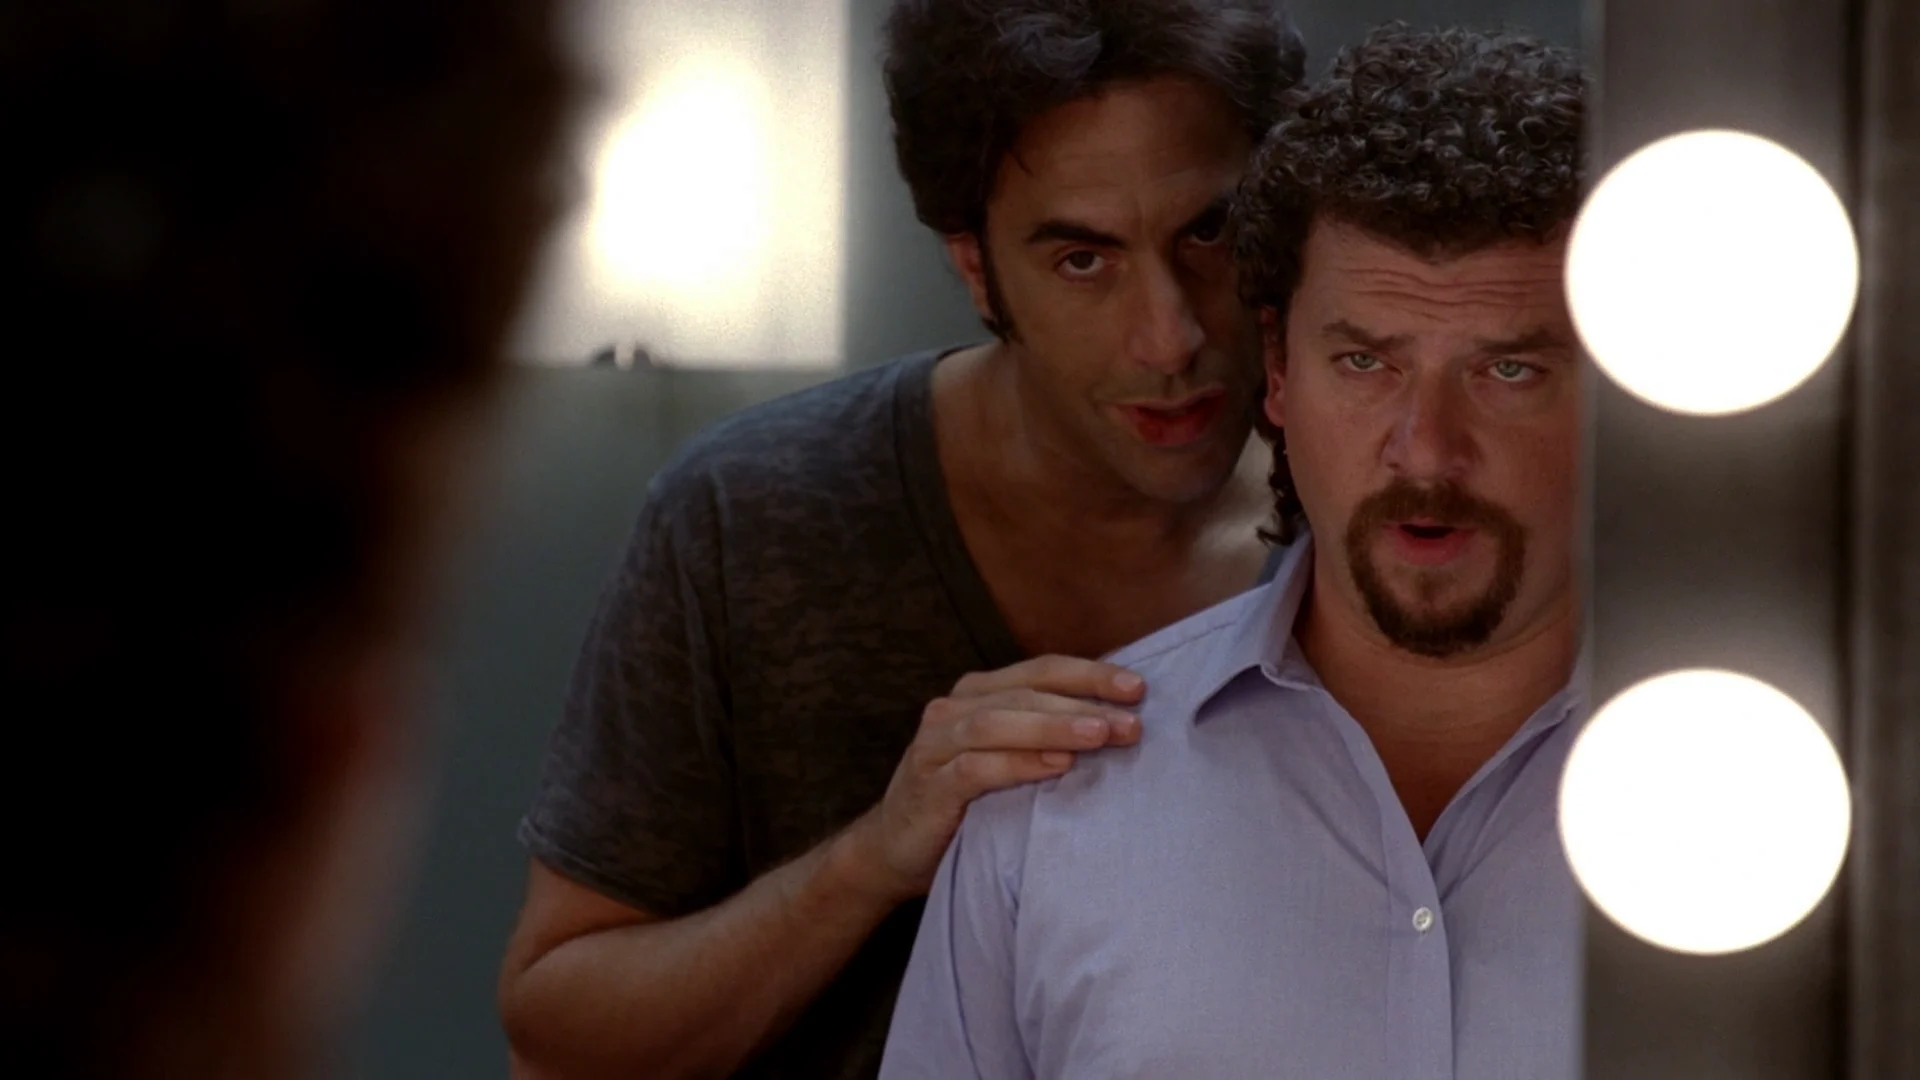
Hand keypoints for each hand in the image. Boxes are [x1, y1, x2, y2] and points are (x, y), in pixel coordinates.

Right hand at [846, 655, 1144, 902]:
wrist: (895, 850)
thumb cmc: (967, 803)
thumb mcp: (1008, 760)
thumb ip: (1045, 738)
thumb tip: (1118, 724)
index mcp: (979, 693)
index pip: (1041, 671)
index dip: (1089, 674)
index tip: (1138, 689)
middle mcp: (954, 709)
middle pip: (1025, 692)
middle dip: (1082, 702)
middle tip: (1131, 722)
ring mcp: (937, 744)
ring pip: (999, 721)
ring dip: (1054, 726)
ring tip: (1101, 735)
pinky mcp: (929, 784)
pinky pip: (975, 767)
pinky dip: (1018, 763)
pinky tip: (1056, 766)